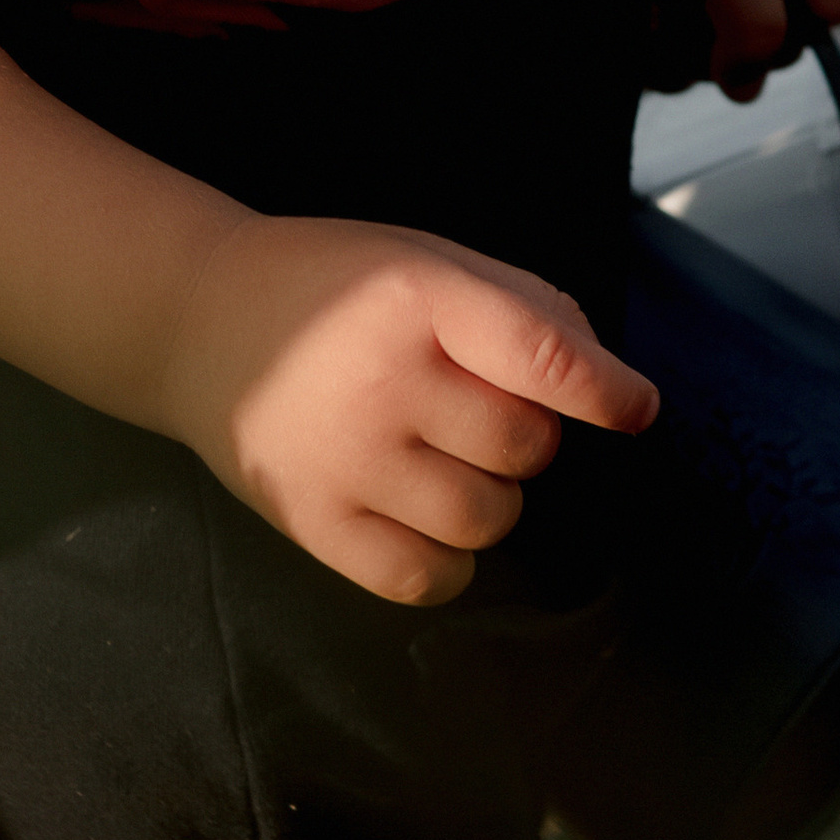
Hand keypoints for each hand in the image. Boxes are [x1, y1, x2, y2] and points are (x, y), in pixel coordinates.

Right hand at [157, 211, 659, 607]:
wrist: (200, 322)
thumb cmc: (335, 288)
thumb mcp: (426, 260)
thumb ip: (525, 308)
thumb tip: (611, 387)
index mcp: (415, 296)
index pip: (538, 355)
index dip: (603, 391)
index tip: (638, 409)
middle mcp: (381, 378)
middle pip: (525, 447)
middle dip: (522, 433)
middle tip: (469, 405)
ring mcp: (343, 458)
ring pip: (489, 519)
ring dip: (488, 495)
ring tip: (436, 455)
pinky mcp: (313, 523)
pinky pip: (430, 579)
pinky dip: (446, 560)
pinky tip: (417, 510)